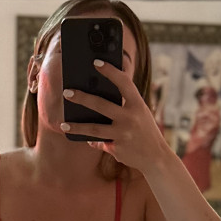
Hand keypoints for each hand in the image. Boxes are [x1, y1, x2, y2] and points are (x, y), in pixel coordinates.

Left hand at [61, 60, 171, 176]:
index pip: (123, 83)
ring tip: (63, 124)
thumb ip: (123, 104)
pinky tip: (84, 138)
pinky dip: (92, 141)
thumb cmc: (144, 130)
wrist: (156, 157)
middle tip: (66, 92)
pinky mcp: (117, 149)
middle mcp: (130, 118)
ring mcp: (123, 134)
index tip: (96, 62)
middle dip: (82, 98)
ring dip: (77, 127)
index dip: (110, 71)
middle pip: (101, 105)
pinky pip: (99, 143)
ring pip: (94, 129)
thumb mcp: (139, 113)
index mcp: (138, 105)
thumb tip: (98, 96)